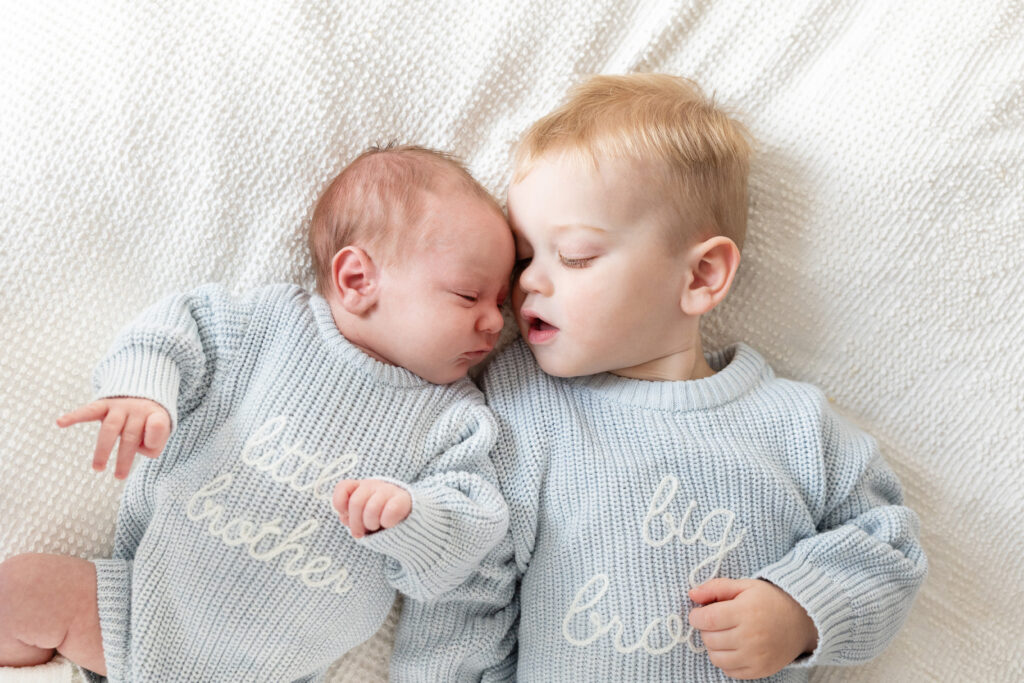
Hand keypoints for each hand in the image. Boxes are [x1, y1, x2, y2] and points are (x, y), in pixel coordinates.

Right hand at [57, 398, 170, 479]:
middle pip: (131, 435)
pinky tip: (60, 422)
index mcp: (156, 414)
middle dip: (125, 457)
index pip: (158, 424)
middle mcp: (138, 408)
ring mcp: (120, 406)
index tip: (149, 449)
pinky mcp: (104, 404)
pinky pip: (89, 410)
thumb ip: (155, 443)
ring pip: (111, 428)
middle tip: (119, 477)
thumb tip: (141, 446)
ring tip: (97, 468)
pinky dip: (74, 416)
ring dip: (103, 449)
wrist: (142, 393)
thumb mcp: (162, 433)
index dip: (154, 436)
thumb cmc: (150, 423)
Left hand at [332, 479, 411, 537]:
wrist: (410, 514)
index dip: (340, 504)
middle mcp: (373, 485)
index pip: (343, 487)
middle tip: (360, 533)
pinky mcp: (402, 499)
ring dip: (371, 524)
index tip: (346, 516)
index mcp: (360, 487)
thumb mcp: (362, 514)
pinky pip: (390, 511)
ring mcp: (388, 490)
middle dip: (356, 522)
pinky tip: (388, 524)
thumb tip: (344, 518)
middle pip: (356, 502)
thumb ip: (350, 514)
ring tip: (376, 527)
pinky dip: (386, 522)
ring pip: (371, 508)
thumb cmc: (380, 515)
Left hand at [688, 578, 817, 679]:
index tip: (699, 613)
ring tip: (724, 635)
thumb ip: (716, 588)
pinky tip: (734, 647)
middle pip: (709, 639)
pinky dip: (726, 661)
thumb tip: (692, 594)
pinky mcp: (760, 670)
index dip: (696, 616)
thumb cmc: (770, 600)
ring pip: (716, 657)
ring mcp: (756, 656)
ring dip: (714, 646)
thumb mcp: (744, 586)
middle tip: (716, 622)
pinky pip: (729, 671)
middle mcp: (751, 636)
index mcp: (745, 611)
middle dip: (706, 629)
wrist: (802, 621)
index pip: (707, 619)